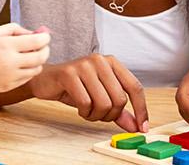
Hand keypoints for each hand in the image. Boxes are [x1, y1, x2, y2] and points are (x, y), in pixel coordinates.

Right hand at [0, 23, 49, 93]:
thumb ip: (14, 29)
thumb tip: (34, 32)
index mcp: (5, 46)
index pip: (38, 42)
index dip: (45, 37)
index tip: (44, 35)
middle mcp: (10, 63)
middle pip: (41, 57)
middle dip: (45, 49)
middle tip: (42, 45)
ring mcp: (9, 77)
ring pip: (36, 69)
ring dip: (38, 61)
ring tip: (29, 55)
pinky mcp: (7, 87)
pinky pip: (26, 78)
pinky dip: (28, 71)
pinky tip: (20, 64)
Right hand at [27, 53, 148, 132]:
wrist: (46, 81)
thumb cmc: (75, 87)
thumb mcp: (100, 98)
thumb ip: (119, 112)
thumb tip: (136, 127)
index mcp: (113, 63)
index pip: (135, 87)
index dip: (141, 110)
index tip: (142, 127)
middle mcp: (100, 60)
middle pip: (119, 99)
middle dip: (111, 115)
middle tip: (100, 116)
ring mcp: (84, 65)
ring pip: (103, 103)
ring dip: (96, 116)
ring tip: (88, 112)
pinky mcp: (69, 73)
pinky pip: (85, 103)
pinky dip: (84, 113)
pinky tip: (80, 110)